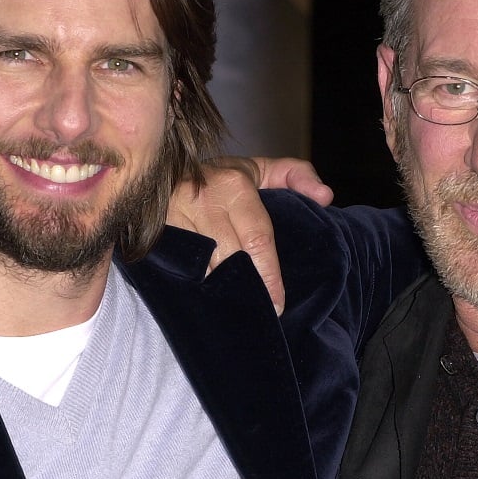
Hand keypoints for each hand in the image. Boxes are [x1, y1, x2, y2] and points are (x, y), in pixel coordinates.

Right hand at [165, 157, 331, 314]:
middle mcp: (202, 199)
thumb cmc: (221, 179)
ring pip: (200, 268)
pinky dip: (191, 286)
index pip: (257, 240)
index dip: (269, 276)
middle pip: (229, 259)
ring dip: (217, 291)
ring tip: (234, 310)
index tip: (278, 303)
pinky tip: (203, 300)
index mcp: (234, 185)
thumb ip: (295, 176)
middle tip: (260, 312)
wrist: (161, 166)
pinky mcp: (151, 235)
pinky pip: (174, 269)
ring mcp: (171, 217)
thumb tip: (326, 196)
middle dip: (246, 289)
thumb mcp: (259, 170)